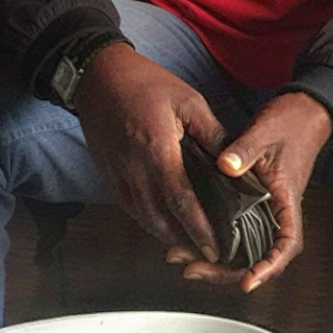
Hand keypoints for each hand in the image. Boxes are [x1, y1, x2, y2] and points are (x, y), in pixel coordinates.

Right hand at [74, 44, 230, 263]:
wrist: (99, 76)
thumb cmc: (146, 83)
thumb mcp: (189, 101)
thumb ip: (212, 134)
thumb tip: (233, 161)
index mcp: (158, 151)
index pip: (182, 201)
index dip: (199, 228)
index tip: (216, 248)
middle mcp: (135, 169)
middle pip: (160, 219)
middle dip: (186, 241)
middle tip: (210, 256)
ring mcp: (118, 174)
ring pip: (143, 218)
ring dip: (167, 236)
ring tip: (191, 247)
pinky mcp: (108, 175)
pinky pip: (129, 208)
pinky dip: (148, 222)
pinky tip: (164, 226)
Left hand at [171, 92, 330, 292]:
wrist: (302, 113)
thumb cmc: (290, 124)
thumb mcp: (265, 132)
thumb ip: (245, 150)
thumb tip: (226, 165)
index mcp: (286, 199)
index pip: (286, 244)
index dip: (268, 267)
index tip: (248, 281)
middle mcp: (277, 211)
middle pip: (259, 256)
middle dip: (227, 271)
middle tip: (193, 270)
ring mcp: (264, 209)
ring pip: (244, 248)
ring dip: (217, 260)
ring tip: (183, 260)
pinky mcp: (253, 203)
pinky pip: (236, 232)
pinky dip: (216, 241)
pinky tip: (192, 240)